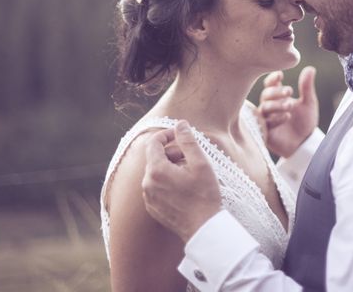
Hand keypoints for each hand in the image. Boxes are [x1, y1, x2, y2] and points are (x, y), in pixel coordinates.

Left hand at [142, 120, 221, 242]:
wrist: (203, 229)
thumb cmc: (204, 195)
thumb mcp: (200, 164)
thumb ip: (188, 141)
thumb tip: (180, 124)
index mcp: (156, 170)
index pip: (154, 143)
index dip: (167, 134)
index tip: (180, 134)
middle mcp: (147, 184)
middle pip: (155, 157)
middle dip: (172, 152)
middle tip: (191, 156)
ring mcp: (149, 197)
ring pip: (155, 173)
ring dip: (170, 167)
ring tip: (190, 173)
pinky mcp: (153, 208)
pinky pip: (156, 187)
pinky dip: (167, 181)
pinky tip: (184, 187)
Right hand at [258, 66, 318, 157]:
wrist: (305, 144)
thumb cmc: (305, 122)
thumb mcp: (309, 103)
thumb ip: (307, 87)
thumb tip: (310, 69)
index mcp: (278, 96)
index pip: (270, 84)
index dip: (272, 78)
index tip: (280, 75)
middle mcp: (269, 106)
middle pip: (266, 95)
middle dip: (276, 92)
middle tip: (289, 91)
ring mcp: (266, 119)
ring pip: (264, 108)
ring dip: (277, 105)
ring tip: (290, 105)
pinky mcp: (265, 132)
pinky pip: (265, 123)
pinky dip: (276, 119)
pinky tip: (287, 117)